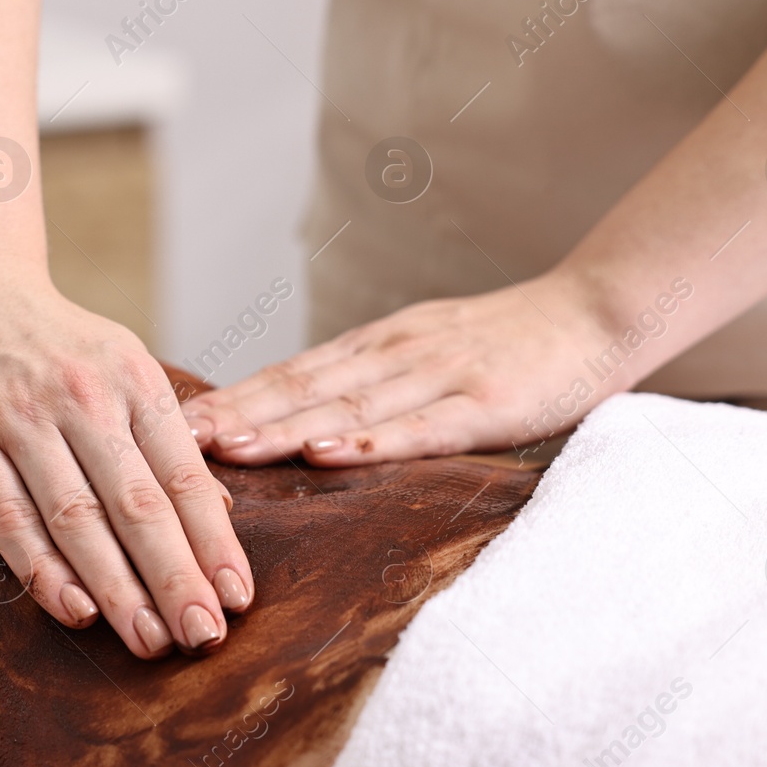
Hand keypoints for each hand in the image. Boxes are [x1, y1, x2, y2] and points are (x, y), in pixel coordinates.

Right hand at [0, 268, 251, 657]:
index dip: (214, 542)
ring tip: (150, 641)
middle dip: (175, 577)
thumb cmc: (56, 342)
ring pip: (76, 519)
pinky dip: (44, 569)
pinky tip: (77, 609)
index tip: (236, 599)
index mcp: (132, 378)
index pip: (183, 475)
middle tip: (203, 636)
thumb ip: (166, 437)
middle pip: (137, 505)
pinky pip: (9, 519)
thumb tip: (221, 510)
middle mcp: (81, 397)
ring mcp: (18, 419)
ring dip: (117, 588)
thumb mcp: (122, 366)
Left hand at [182, 272, 625, 465]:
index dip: (230, 401)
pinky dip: (371, 441)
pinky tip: (328, 454)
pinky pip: (422, 426)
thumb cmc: (509, 343)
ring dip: (281, 428)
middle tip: (169, 443)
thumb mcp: (426, 351)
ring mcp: (440, 376)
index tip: (169, 424)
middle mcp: (396, 355)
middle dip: (233, 418)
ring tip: (225, 451)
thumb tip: (299, 419)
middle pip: (300, 389)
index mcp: (378, 347)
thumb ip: (369, 381)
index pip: (289, 375)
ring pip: (346, 406)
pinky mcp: (488, 403)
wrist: (597, 312)